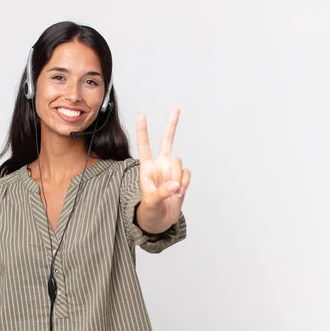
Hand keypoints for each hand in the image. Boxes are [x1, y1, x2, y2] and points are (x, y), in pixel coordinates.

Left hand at [135, 108, 190, 233]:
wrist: (160, 222)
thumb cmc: (149, 211)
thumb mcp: (150, 202)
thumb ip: (161, 192)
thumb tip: (175, 185)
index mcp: (147, 168)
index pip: (144, 145)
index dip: (143, 130)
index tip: (141, 115)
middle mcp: (160, 165)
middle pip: (167, 141)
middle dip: (171, 125)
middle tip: (176, 108)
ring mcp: (171, 171)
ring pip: (180, 162)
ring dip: (178, 178)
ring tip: (172, 192)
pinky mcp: (181, 178)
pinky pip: (187, 174)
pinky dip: (185, 184)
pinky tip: (178, 193)